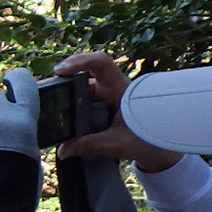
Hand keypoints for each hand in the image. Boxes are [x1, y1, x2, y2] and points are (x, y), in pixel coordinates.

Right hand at [52, 51, 179, 171]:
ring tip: (52, 111)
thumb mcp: (118, 144)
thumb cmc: (149, 139)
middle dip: (63, 85)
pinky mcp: (104, 108)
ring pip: (81, 92)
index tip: (60, 71)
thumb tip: (63, 150)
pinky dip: (73, 110)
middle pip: (83, 78)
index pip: (100, 63)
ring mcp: (107, 97)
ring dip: (67, 101)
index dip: (79, 61)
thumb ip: (89, 146)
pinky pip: (84, 103)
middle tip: (46, 95)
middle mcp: (112, 88)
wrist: (165, 149)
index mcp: (120, 89)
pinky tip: (64, 121)